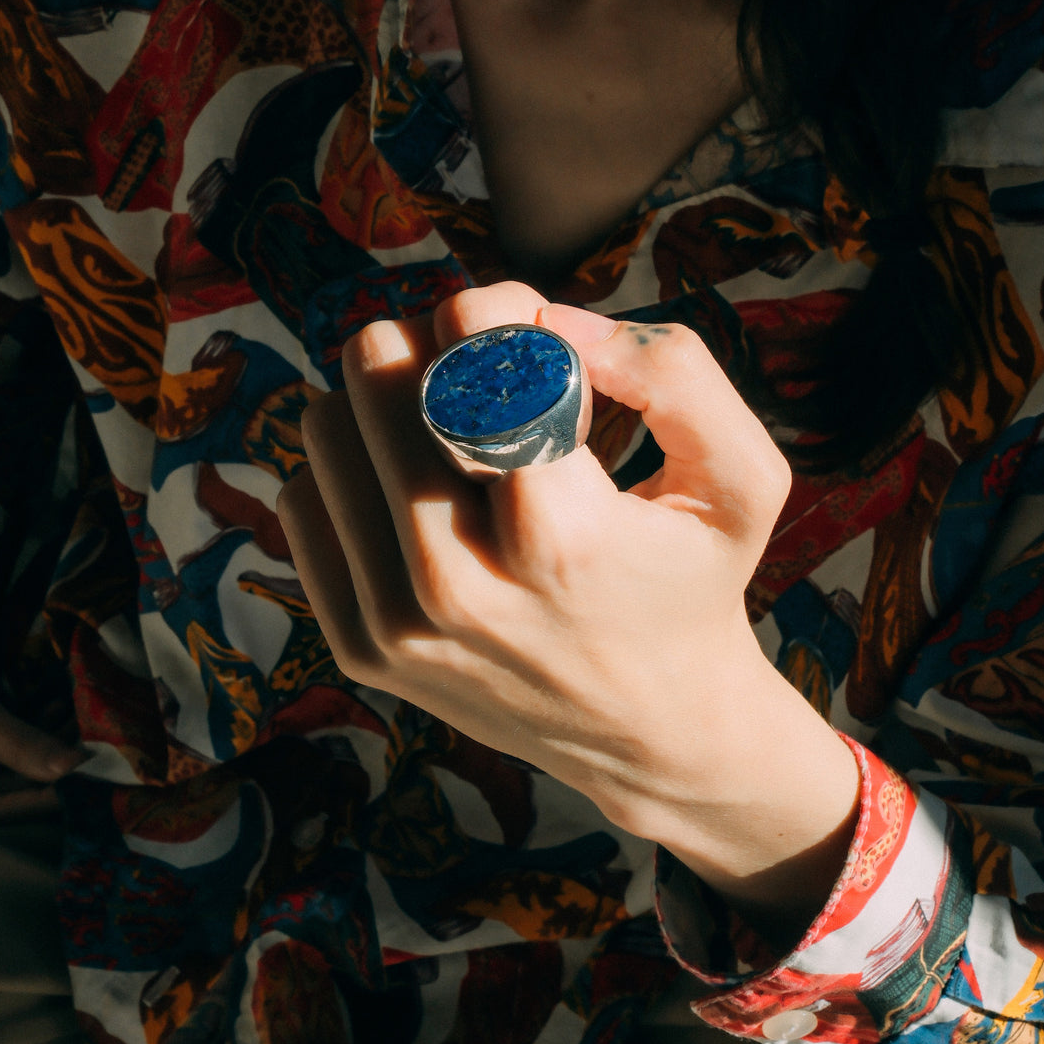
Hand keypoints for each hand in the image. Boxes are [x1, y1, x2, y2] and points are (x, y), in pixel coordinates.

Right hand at [0, 622, 84, 822]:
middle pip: (3, 788)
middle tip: (95, 751)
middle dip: (48, 766)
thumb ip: (17, 744)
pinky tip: (62, 708)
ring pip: (10, 762)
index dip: (38, 800)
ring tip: (85, 724)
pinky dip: (33, 726)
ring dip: (46, 743)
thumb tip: (72, 770)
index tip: (84, 787)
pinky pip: (6, 740)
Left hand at [278, 282, 859, 937]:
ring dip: (388, 401)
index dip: (498, 310)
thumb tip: (548, 320)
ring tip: (459, 439)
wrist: (655, 734)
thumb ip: (675, 370)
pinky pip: (302, 496)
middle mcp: (460, 583)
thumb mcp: (741, 479)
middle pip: (378, 373)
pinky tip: (422, 495)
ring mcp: (396, 622)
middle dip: (435, 344)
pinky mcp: (357, 646)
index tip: (531, 336)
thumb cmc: (693, 582)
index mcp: (559, 536)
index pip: (473, 351)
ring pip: (327, 424)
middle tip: (488, 377)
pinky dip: (355, 470)